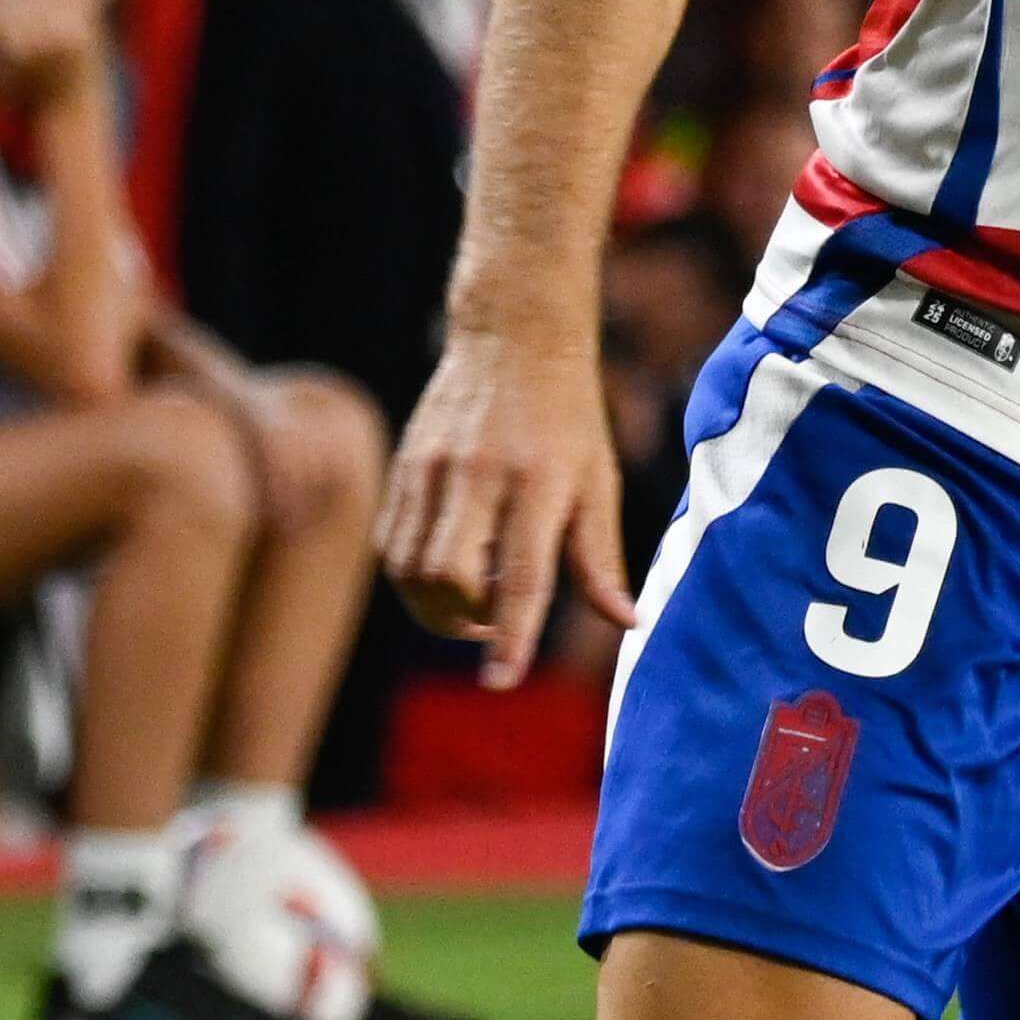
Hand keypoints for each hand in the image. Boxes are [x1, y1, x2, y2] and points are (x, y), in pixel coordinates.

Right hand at [378, 318, 630, 684]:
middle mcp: (479, 475)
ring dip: (435, 606)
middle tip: (495, 622)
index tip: (502, 680)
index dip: (512, 636)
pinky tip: (447, 568)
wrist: (513, 339)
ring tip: (474, 600)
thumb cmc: (570, 418)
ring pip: (410, 567)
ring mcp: (433, 468)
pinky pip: (391, 543)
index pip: (522, 576)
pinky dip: (412, 576)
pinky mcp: (404, 465)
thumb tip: (628, 622)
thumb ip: (603, 557)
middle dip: (465, 623)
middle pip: (450, 578)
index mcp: (540, 482)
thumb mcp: (600, 481)